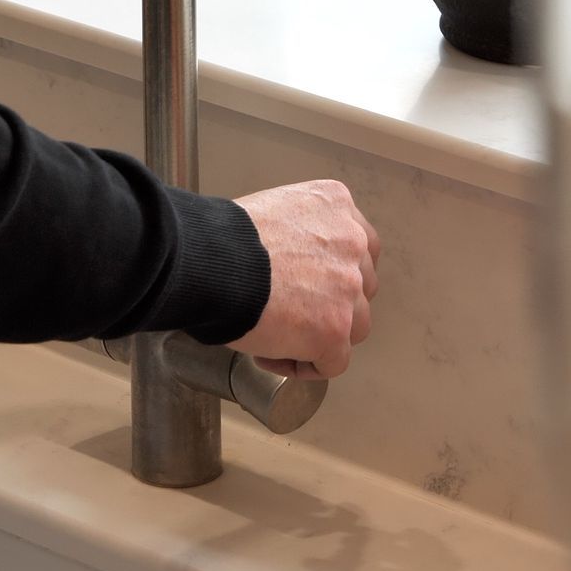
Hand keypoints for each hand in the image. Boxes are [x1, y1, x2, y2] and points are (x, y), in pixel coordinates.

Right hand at [227, 180, 378, 378]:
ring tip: (280, 337)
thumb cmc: (221, 240)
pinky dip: (305, 366)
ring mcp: (349, 287)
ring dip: (322, 336)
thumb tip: (294, 265)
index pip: (357, 247)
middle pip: (360, 287)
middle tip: (290, 312)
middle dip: (331, 303)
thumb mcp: (271, 211)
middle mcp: (352, 243)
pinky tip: (272, 355)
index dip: (333, 273)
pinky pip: (333, 362)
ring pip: (354, 326)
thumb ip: (298, 232)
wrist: (210, 263)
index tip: (306, 286)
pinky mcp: (336, 328)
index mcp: (336, 205)